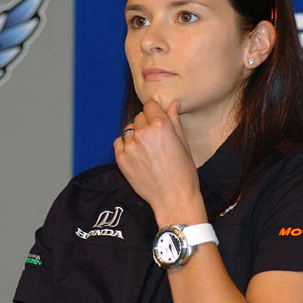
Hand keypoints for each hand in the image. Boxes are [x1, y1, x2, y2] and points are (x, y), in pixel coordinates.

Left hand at [113, 100, 205, 224]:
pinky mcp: (121, 159)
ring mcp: (130, 146)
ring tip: (146, 150)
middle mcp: (142, 133)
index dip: (155, 111)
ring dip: (136, 135)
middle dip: (146, 123)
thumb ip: (174, 120)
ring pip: (128, 129)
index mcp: (160, 125)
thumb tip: (174, 104)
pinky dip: (126, 145)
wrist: (174, 198)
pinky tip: (137, 154)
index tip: (158, 119)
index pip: (150, 105)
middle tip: (155, 139)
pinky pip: (119, 142)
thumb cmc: (183, 172)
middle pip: (139, 117)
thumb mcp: (183, 143)